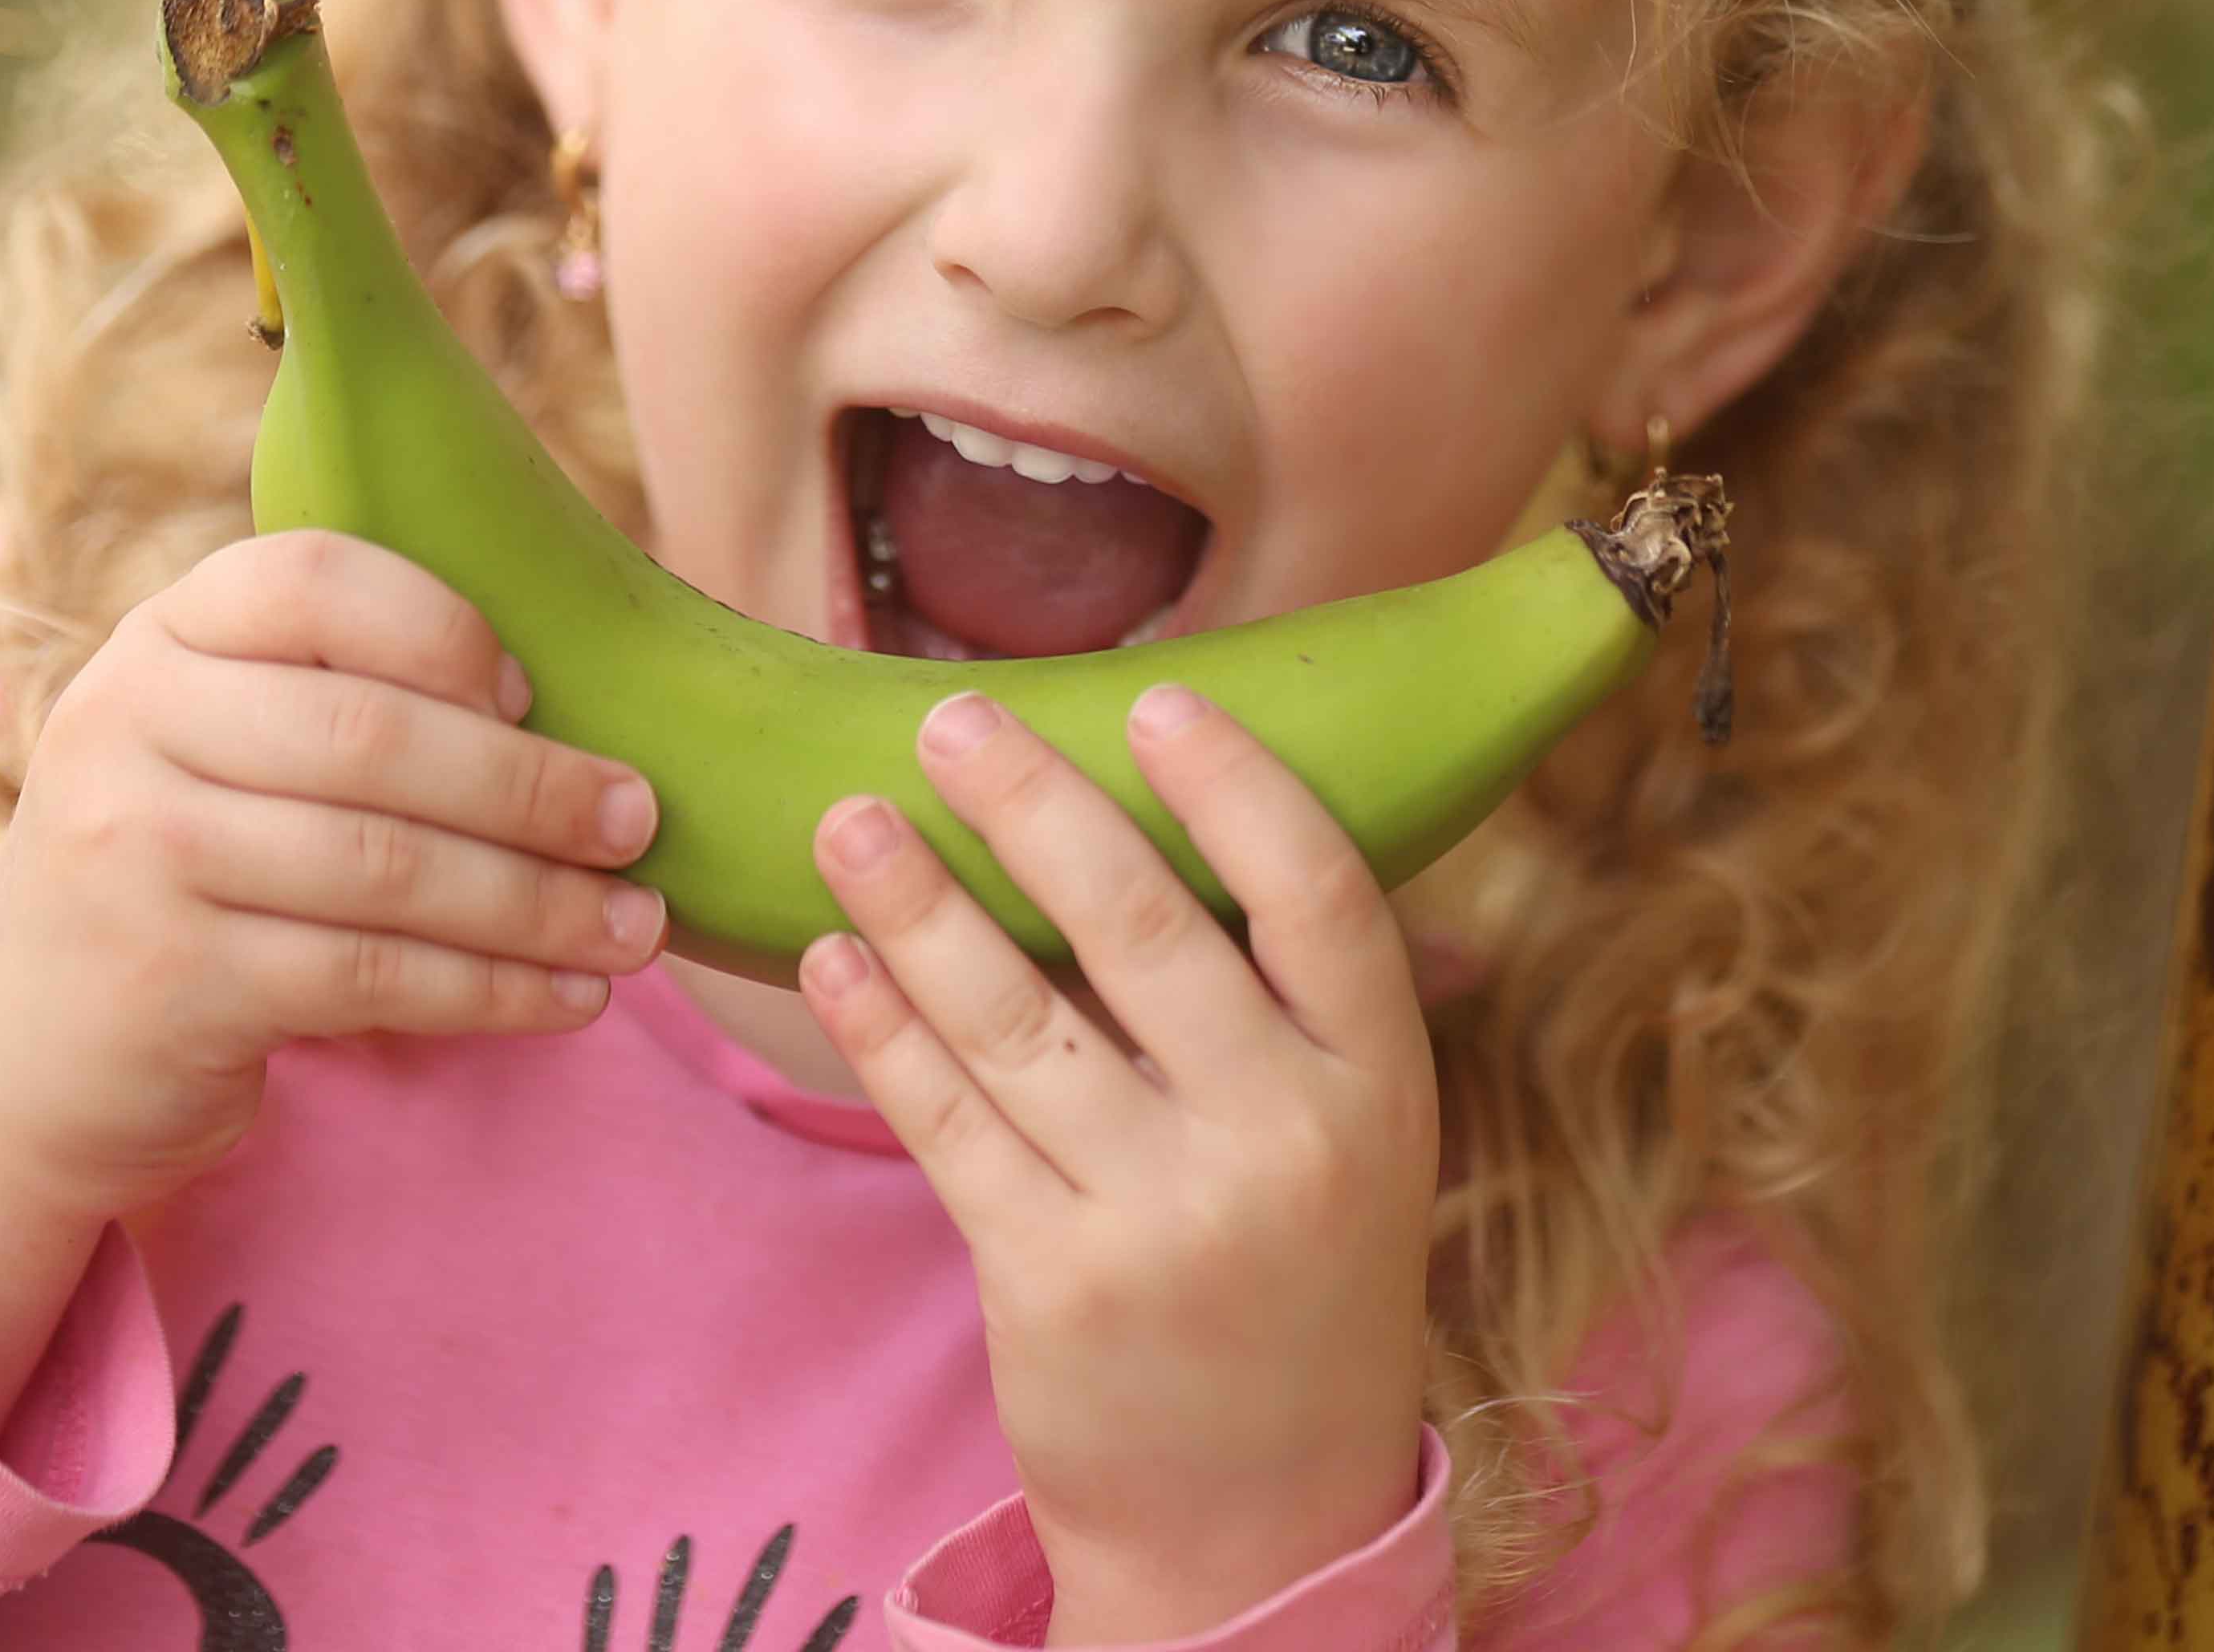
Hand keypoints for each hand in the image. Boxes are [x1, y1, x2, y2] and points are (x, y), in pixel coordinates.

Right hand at [0, 528, 669, 1232]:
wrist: (18, 1059)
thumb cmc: (181, 873)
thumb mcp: (211, 747)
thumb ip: (333, 694)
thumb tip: (579, 703)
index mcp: (161, 637)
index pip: (313, 576)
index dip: (441, 626)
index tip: (535, 690)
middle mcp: (129, 724)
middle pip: (374, 735)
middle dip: (532, 785)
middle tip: (639, 820)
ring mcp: (136, 856)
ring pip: (388, 867)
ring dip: (538, 903)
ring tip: (637, 929)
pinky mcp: (169, 983)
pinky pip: (371, 974)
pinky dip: (491, 988)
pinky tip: (569, 996)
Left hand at [799, 682, 1438, 1640]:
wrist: (1256, 1517)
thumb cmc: (1297, 1277)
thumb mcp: (1356, 1139)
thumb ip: (1290, 1000)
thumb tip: (1176, 800)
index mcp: (1380, 1084)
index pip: (1317, 891)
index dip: (1234, 784)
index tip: (1151, 696)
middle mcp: (1284, 1140)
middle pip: (1141, 927)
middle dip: (1030, 803)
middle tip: (946, 717)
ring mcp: (1164, 1215)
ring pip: (1014, 1015)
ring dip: (916, 902)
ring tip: (845, 820)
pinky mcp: (1052, 1279)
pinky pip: (944, 1120)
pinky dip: (881, 1025)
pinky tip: (833, 955)